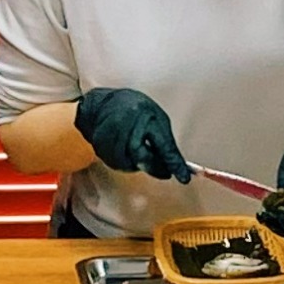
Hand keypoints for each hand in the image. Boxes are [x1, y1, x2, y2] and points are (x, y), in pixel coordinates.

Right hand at [74, 86, 189, 181]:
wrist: (102, 104)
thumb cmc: (135, 110)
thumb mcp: (155, 117)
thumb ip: (164, 141)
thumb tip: (172, 167)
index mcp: (145, 114)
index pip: (162, 143)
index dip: (174, 163)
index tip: (184, 179)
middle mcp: (126, 123)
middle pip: (141, 156)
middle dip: (155, 167)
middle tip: (167, 173)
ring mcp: (109, 134)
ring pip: (128, 164)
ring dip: (139, 164)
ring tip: (141, 151)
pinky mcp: (99, 146)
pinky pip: (117, 164)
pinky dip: (126, 162)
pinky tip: (127, 152)